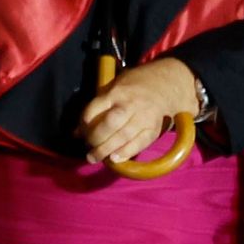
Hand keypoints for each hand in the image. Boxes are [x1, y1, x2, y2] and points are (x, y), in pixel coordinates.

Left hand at [78, 57, 203, 167]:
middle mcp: (131, 104)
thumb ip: (96, 107)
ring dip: (106, 150)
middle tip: (88, 147)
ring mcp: (144, 117)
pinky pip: (140, 143)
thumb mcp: (113, 87)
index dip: (84, 123)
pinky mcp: (154, 128)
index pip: (95, 109)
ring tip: (94, 157)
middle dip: (95, 139)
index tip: (80, 133)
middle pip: (110, 123)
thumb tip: (76, 132)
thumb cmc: (134, 87)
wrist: (167, 84)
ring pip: (124, 136)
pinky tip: (115, 159)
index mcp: (117, 92)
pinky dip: (126, 152)